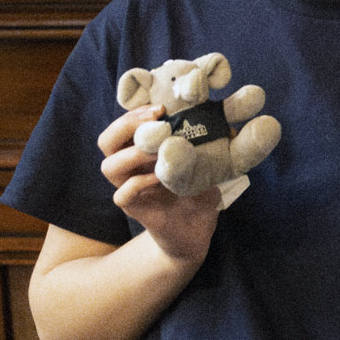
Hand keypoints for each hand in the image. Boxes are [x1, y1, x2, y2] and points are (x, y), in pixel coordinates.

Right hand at [98, 105, 219, 261]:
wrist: (196, 232)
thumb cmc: (197, 193)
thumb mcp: (206, 165)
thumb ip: (212, 147)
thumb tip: (231, 125)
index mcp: (142, 151)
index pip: (124, 125)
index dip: (135, 112)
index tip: (161, 107)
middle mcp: (130, 168)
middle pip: (107, 141)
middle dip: (127, 125)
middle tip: (157, 120)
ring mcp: (129, 189)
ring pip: (109, 166)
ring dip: (133, 154)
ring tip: (159, 150)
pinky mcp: (135, 210)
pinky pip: (123, 195)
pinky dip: (139, 183)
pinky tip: (160, 178)